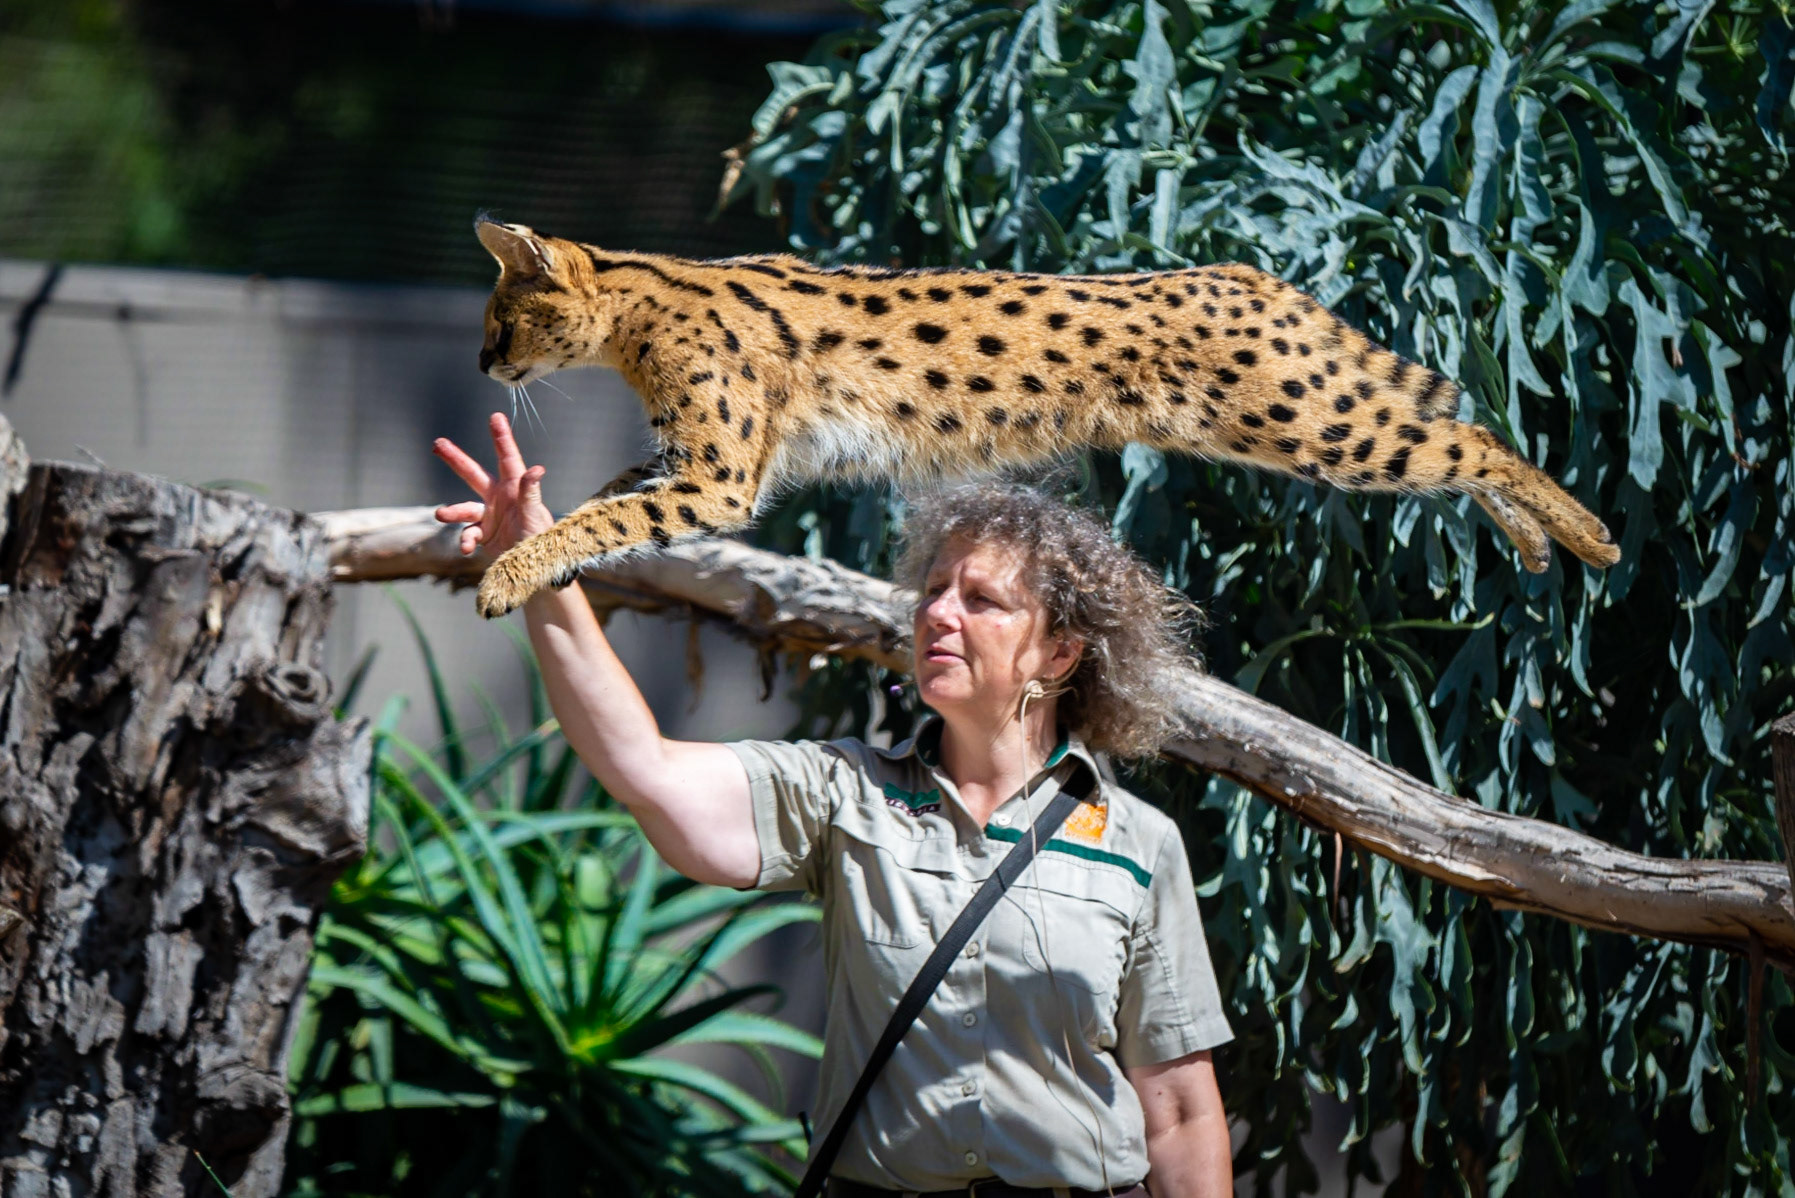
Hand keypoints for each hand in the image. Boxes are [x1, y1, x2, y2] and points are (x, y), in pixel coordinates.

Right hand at [433, 413, 555, 559]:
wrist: (536, 568)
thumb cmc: (541, 538)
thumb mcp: (535, 516)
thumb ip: (531, 493)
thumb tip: (536, 470)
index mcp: (514, 488)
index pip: (507, 458)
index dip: (501, 438)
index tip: (495, 417)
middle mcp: (499, 498)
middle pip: (473, 474)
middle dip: (456, 459)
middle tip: (437, 444)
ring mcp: (489, 516)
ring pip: (464, 508)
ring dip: (452, 511)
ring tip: (441, 514)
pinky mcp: (482, 534)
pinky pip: (467, 534)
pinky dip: (465, 540)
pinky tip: (468, 549)